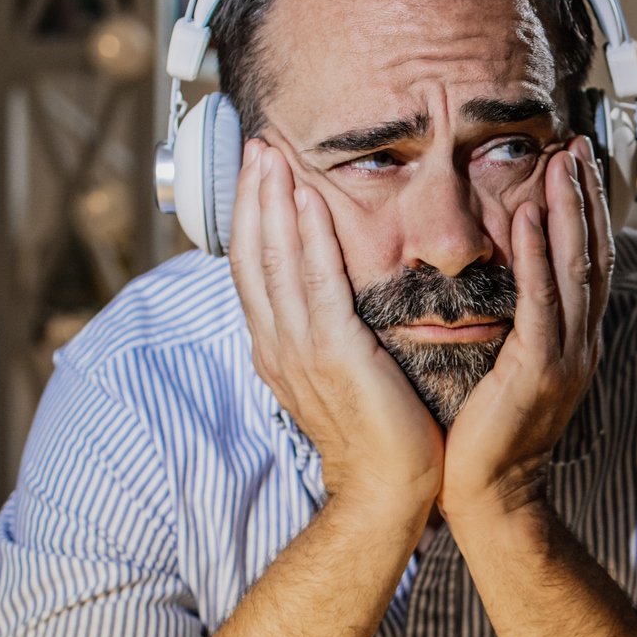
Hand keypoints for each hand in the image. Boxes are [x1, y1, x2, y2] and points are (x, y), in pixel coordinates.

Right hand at [229, 140, 442, 522]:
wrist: (386, 492)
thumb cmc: (377, 437)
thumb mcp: (342, 375)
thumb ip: (328, 336)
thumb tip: (329, 303)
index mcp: (278, 349)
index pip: (254, 270)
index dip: (250, 218)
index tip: (256, 173)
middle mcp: (278, 345)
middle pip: (253, 256)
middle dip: (252, 197)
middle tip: (256, 144)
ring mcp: (300, 349)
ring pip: (275, 260)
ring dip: (272, 202)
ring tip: (272, 154)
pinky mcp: (333, 352)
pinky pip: (315, 282)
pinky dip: (306, 237)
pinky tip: (306, 199)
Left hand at [439, 135, 611, 522]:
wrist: (487, 496)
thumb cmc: (484, 436)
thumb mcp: (506, 368)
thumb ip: (514, 325)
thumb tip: (499, 282)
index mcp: (573, 342)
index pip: (588, 262)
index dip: (586, 210)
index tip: (575, 163)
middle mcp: (580, 343)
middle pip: (593, 254)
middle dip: (586, 196)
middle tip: (577, 143)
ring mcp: (566, 357)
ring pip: (575, 269)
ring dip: (568, 211)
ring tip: (562, 162)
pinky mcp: (539, 369)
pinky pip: (542, 302)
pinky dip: (536, 257)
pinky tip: (527, 217)